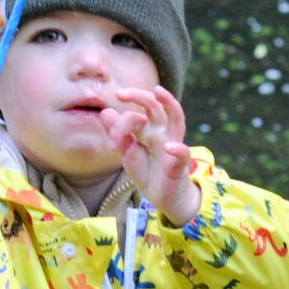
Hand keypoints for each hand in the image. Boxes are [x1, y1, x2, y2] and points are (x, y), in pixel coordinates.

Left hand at [100, 86, 200, 225]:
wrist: (163, 197)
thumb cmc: (148, 172)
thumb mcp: (128, 154)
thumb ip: (119, 135)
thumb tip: (105, 112)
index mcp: (148, 129)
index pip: (134, 117)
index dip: (120, 125)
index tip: (111, 141)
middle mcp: (161, 132)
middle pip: (155, 107)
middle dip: (139, 96)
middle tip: (121, 93)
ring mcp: (172, 145)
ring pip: (176, 119)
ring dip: (169, 103)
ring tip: (158, 92)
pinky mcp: (179, 164)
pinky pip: (183, 153)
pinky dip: (177, 149)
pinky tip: (168, 147)